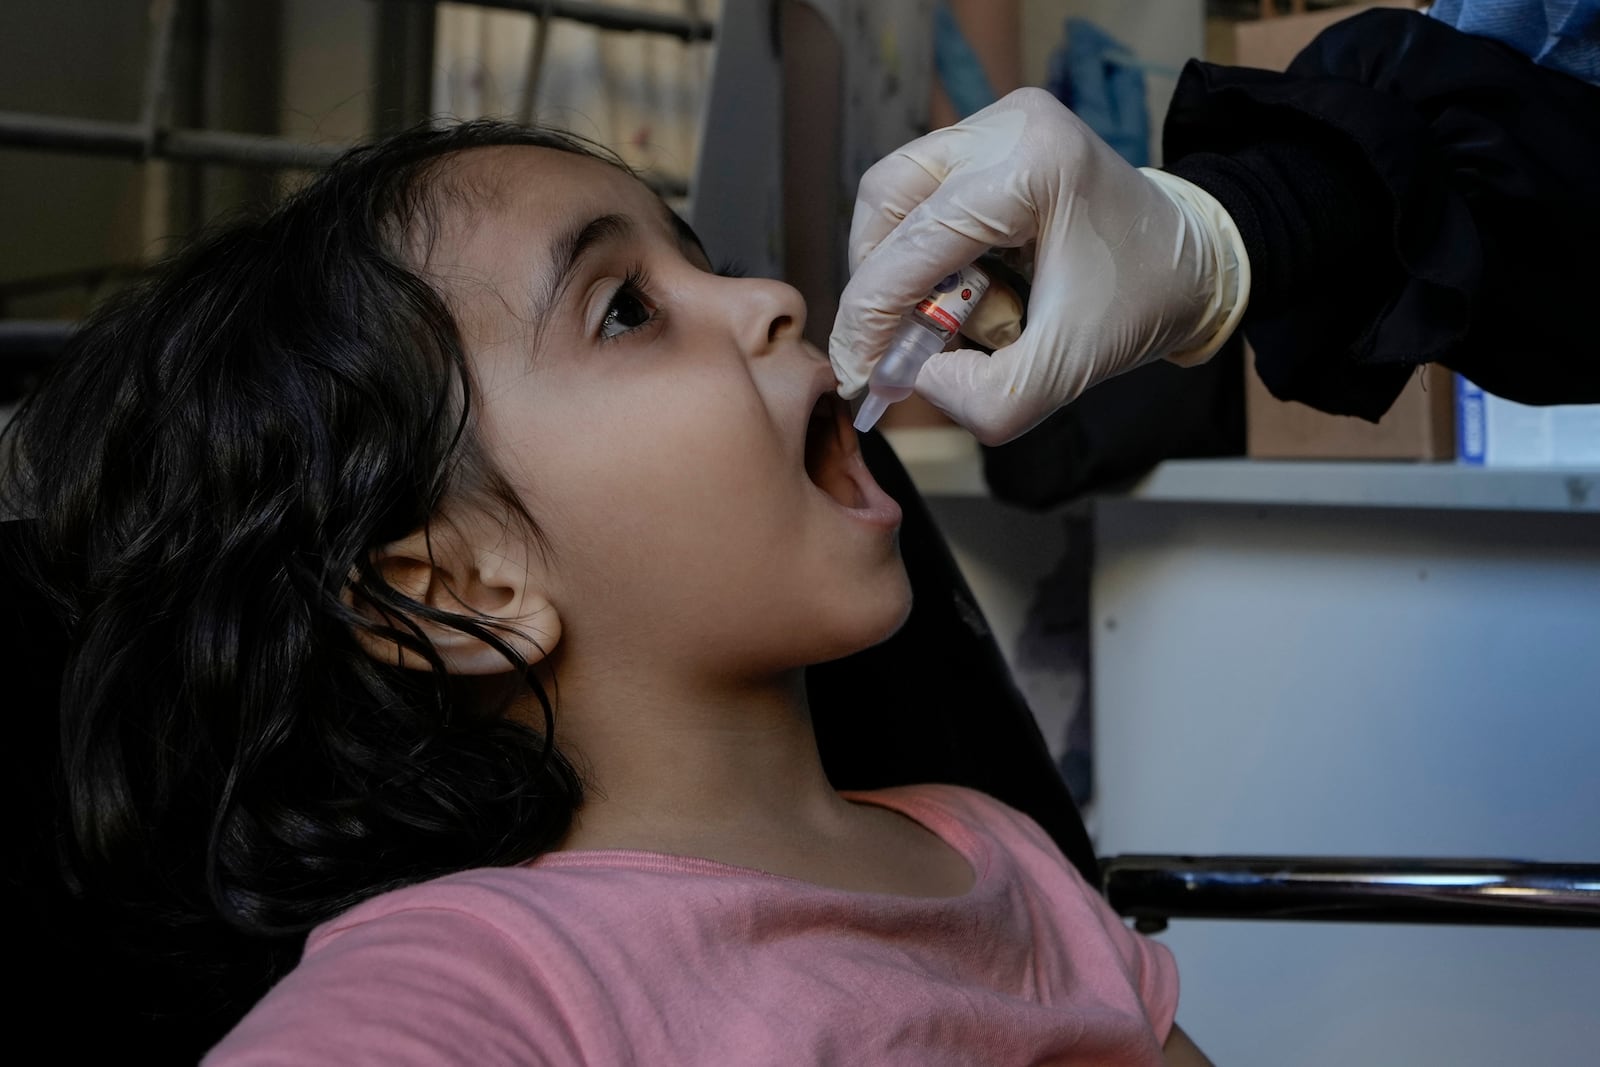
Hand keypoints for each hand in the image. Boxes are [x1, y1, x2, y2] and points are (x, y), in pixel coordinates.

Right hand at [829, 87, 1248, 444]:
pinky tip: (949, 292)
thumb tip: (912, 376)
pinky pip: (918, 195)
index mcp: (1035, 165)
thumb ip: (987, 396)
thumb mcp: (1067, 372)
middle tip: (889, 352)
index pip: (916, 242)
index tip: (857, 376)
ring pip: (892, 196)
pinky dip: (917, 253)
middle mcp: (1008, 126)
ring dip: (893, 268)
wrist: (1191, 262)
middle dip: (879, 289)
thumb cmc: (1139, 304)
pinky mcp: (990, 138)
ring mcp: (997, 123)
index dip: (870, 318)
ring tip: (929, 320)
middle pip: (887, 205)